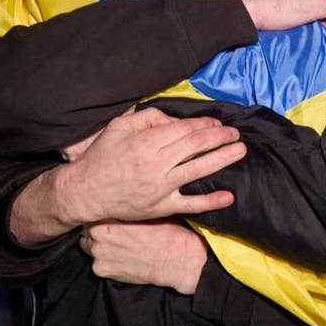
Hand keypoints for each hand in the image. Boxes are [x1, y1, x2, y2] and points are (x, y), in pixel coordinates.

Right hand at [59, 107, 244, 222]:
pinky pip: (191, 205)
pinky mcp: (162, 207)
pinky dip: (211, 201)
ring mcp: (161, 188)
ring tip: (240, 150)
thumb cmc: (102, 156)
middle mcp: (157, 164)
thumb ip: (148, 118)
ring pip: (198, 170)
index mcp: (146, 143)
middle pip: (196, 146)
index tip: (217, 123)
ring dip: (222, 159)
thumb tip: (174, 120)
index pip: (184, 130)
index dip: (205, 125)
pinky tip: (229, 196)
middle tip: (235, 134)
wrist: (86, 192)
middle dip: (219, 137)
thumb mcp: (119, 128)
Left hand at [79, 220, 207, 293]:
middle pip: (87, 230)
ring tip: (118, 247)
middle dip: (98, 231)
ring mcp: (97, 254)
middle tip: (115, 233)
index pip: (92, 213)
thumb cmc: (163, 232)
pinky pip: (96, 263)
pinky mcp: (101, 270)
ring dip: (99, 246)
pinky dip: (105, 262)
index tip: (109, 219)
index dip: (101, 216)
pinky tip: (121, 259)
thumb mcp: (145, 212)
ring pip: (89, 246)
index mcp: (107, 217)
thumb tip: (116, 203)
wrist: (174, 259)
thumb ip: (124, 209)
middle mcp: (97, 235)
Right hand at [236, 0, 325, 30]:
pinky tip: (316, 28)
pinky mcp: (324, 3)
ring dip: (322, 17)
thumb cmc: (259, 0)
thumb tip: (291, 4)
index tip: (301, 12)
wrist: (253, 5)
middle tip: (302, 20)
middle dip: (317, 10)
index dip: (310, 3)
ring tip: (305, 24)